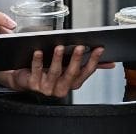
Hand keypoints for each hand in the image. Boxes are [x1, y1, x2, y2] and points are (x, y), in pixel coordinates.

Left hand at [0, 45, 114, 97]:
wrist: (25, 79)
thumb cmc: (49, 72)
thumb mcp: (69, 68)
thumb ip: (88, 65)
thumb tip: (110, 63)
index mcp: (72, 83)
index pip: (86, 72)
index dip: (94, 61)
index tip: (99, 48)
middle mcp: (61, 88)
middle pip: (71, 74)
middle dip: (76, 59)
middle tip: (80, 47)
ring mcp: (47, 88)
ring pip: (54, 73)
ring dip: (57, 59)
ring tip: (59, 47)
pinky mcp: (33, 84)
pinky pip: (36, 71)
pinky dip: (38, 61)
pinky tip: (39, 52)